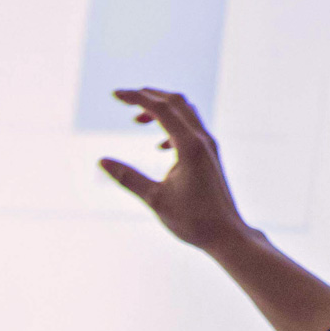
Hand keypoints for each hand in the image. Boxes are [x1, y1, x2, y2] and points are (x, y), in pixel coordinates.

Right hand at [100, 88, 250, 250]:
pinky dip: (172, 126)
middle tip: (124, 99)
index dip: (136, 97)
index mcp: (189, 146)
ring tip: (138, 119)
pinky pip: (191, 129)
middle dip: (149, 96)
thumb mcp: (155, 199)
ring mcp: (210, 147)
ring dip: (161, 109)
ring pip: (186, 113)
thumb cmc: (193, 221)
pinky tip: (158, 147)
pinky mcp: (211, 157)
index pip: (161, 108)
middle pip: (176, 102)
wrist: (227, 236)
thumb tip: (101, 161)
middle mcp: (203, 140)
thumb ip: (127, 178)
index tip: (114, 94)